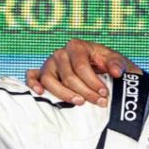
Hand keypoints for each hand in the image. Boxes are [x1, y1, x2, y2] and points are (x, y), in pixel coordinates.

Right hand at [26, 38, 140, 106]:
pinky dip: (33, 83)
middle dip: (85, 92)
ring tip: (79, 102)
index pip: (81, 67)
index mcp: (76, 46)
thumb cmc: (106, 63)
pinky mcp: (42, 73)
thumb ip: (117, 64)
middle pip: (67, 76)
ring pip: (49, 80)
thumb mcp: (116, 60)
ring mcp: (49, 63)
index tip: (104, 93)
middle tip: (99, 102)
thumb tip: (116, 72)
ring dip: (64, 94)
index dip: (93, 82)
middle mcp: (60, 53)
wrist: (99, 68)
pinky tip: (40, 93)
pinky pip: (32, 76)